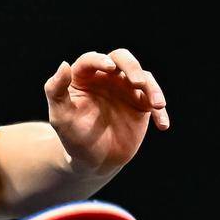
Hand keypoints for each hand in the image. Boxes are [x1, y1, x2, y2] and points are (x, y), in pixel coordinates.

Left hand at [43, 48, 168, 177]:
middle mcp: (107, 77)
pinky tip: (162, 125)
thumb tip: (63, 64)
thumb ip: (56, 91)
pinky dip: (160, 112)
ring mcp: (126, 89)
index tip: (109, 67)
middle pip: (122, 59)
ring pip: (144, 78)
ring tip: (157, 105)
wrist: (92, 161)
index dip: (100, 61)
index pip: (91, 60)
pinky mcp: (142, 105)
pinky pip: (154, 102)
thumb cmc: (73, 137)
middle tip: (138, 82)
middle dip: (132, 67)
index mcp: (84, 76)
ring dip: (152, 89)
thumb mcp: (60, 117)